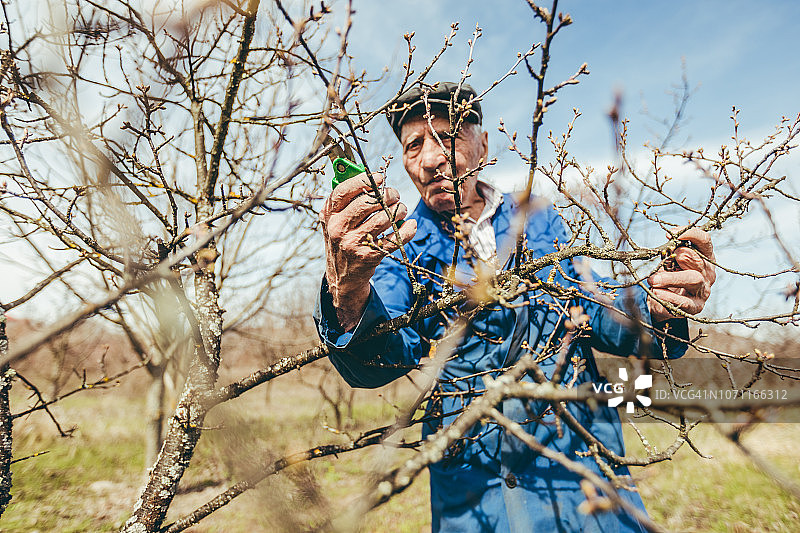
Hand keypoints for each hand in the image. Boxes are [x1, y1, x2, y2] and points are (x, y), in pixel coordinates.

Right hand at [320, 173, 416, 330]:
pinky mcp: (368, 257)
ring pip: (383, 219)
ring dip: (398, 211)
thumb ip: (346, 200)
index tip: (379, 177)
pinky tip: (410, 225)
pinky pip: (393, 239)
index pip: (344, 191)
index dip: (363, 181)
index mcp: (329, 215)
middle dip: (387, 195)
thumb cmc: (343, 240)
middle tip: (395, 196)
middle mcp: (338, 229)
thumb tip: (367, 176)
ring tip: (402, 210)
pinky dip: (407, 230)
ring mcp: (352, 244)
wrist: (343, 277)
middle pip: (367, 203)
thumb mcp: (335, 220)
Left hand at [647, 227, 715, 322]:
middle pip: (699, 260)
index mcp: (704, 257)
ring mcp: (703, 290)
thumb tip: (669, 238)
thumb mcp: (671, 260)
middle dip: (681, 256)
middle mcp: (707, 273)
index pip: (704, 240)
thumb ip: (672, 250)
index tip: (670, 234)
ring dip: (672, 278)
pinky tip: (657, 292)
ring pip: (693, 280)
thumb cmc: (670, 274)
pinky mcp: (696, 306)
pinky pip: (685, 302)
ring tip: (653, 280)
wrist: (665, 301)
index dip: (690, 234)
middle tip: (664, 257)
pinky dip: (669, 296)